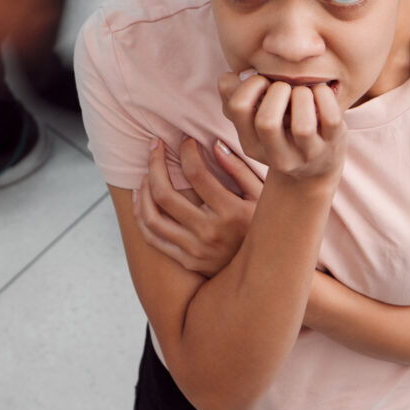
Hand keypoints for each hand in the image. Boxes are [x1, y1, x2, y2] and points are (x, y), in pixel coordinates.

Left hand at [133, 137, 263, 275]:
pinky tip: (142, 196)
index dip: (187, 152)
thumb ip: (239, 170)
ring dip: (144, 189)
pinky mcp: (187, 261)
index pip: (196, 175)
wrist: (267, 269)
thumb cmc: (265, 225)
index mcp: (231, 213)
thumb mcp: (262, 196)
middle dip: (155, 163)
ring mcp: (196, 251)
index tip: (185, 140)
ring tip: (146, 171)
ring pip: (152, 218)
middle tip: (154, 146)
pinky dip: (141, 215)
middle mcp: (210, 233)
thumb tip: (214, 144)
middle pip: (165, 194)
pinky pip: (153, 238)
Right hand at [216, 70, 346, 182]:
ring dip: (302, 95)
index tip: (263, 82)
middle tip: (284, 88)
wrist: (317, 164)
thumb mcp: (253, 118)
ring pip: (303, 126)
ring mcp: (308, 154)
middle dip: (277, 91)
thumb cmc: (281, 128)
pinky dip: (324, 95)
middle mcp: (278, 156)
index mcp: (252, 146)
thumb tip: (232, 77)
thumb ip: (234, 95)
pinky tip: (320, 92)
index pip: (239, 108)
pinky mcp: (333, 144)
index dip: (250, 85)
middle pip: (267, 121)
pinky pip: (331, 118)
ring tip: (303, 92)